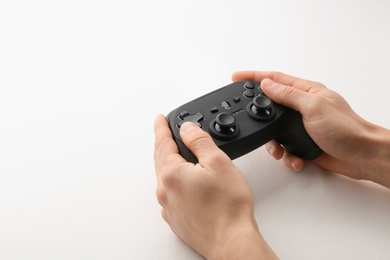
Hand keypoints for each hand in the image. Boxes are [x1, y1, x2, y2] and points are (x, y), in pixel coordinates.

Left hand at [154, 114, 277, 258]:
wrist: (231, 242)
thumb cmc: (228, 208)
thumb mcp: (218, 163)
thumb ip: (200, 141)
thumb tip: (187, 128)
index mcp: (172, 174)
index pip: (163, 143)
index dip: (161, 128)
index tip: (159, 119)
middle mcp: (165, 191)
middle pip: (161, 160)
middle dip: (164, 144)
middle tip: (167, 133)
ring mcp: (169, 207)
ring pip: (165, 177)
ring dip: (169, 162)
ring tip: (177, 154)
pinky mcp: (176, 219)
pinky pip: (171, 193)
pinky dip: (175, 181)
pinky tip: (185, 181)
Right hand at [232, 71, 389, 187]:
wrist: (361, 156)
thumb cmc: (346, 129)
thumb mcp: (313, 107)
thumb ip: (288, 95)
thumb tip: (267, 84)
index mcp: (306, 92)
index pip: (274, 79)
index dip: (254, 77)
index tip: (237, 77)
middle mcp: (302, 107)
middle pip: (271, 106)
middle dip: (259, 116)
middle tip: (249, 120)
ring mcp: (302, 126)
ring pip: (275, 132)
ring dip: (274, 144)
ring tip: (280, 151)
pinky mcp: (303, 143)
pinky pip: (286, 148)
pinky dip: (287, 156)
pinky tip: (294, 159)